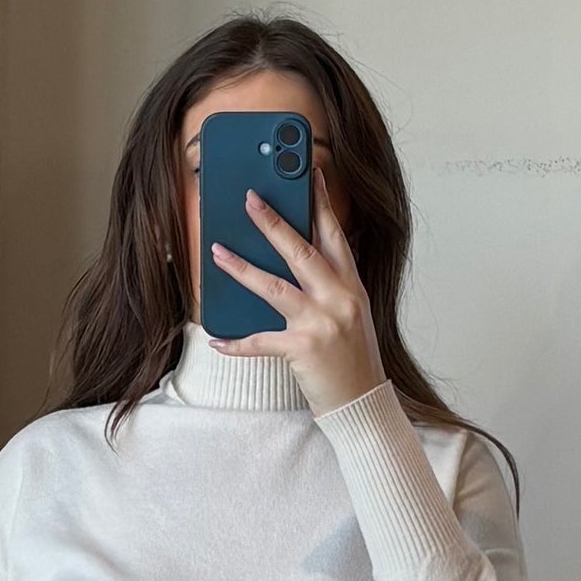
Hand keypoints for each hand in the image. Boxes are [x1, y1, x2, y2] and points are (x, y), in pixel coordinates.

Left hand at [207, 166, 387, 415]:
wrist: (363, 405)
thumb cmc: (353, 361)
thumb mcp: (352, 316)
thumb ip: (331, 287)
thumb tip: (297, 261)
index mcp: (351, 287)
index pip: (335, 236)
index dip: (321, 203)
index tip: (310, 175)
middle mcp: (339, 299)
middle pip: (300, 250)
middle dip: (272, 222)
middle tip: (249, 199)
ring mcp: (321, 323)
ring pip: (273, 286)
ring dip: (241, 267)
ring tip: (217, 251)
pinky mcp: (302, 349)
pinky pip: (261, 341)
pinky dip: (237, 343)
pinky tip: (217, 340)